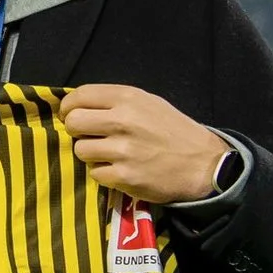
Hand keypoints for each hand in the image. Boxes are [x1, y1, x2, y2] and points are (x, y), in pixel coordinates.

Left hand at [59, 84, 228, 203]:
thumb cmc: (172, 130)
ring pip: (80, 150)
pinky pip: (94, 173)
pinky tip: (120, 170)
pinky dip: (104, 174)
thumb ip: (114, 101)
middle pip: (73, 122)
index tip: (71, 115)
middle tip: (89, 136)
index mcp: (128, 98)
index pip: (80, 96)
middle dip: (76, 130)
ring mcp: (123, 150)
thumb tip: (77, 105)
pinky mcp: (124, 176)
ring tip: (109, 154)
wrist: (203, 164)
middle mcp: (123, 121)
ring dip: (90, 154)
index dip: (69, 107)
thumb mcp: (148, 103)